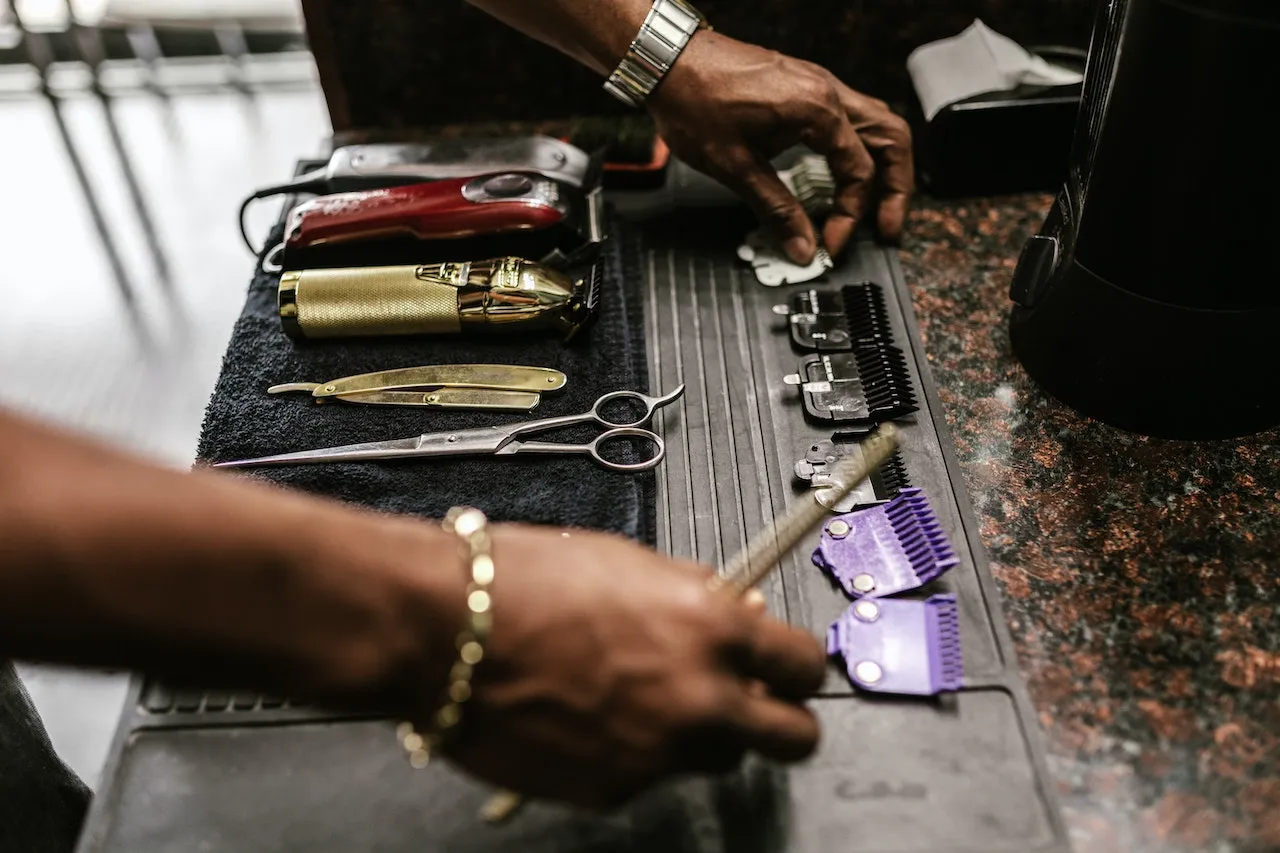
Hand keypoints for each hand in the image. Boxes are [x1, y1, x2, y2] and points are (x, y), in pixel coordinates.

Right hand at [437, 525, 826, 809]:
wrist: (444, 628)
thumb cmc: (523, 583)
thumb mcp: (633, 563)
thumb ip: (700, 598)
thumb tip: (740, 614)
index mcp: (712, 630)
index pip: (805, 665)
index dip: (797, 666)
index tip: (789, 668)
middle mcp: (699, 700)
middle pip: (792, 737)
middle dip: (779, 719)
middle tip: (752, 702)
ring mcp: (659, 754)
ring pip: (718, 759)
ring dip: (701, 734)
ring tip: (646, 698)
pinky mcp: (615, 791)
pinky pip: (650, 775)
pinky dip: (635, 753)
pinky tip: (594, 715)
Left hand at [647, 31, 913, 263]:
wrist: (668, 60)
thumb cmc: (695, 102)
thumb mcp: (736, 168)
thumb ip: (777, 209)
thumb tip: (803, 246)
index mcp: (818, 110)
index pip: (859, 172)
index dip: (850, 215)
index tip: (831, 243)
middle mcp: (828, 91)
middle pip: (891, 139)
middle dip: (896, 187)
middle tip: (887, 227)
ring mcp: (818, 85)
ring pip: (877, 123)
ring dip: (882, 165)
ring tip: (874, 204)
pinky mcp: (803, 86)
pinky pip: (850, 117)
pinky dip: (857, 148)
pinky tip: (841, 172)